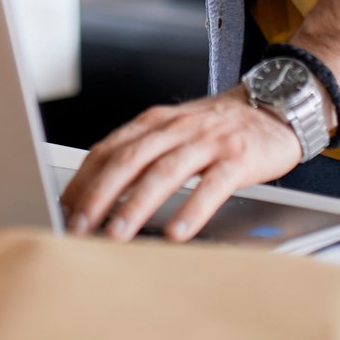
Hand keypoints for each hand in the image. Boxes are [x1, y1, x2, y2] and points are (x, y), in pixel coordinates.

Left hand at [60, 87, 303, 242]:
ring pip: (164, 173)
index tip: (64, 211)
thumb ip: (141, 156)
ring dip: (135, 206)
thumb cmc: (217, 128)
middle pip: (128, 161)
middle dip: (98, 197)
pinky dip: (192, 210)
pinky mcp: (238, 158)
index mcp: (153, 123)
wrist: (275, 105)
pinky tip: (177, 233)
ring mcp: (207, 142)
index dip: (82, 181)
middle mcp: (175, 128)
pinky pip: (212, 186)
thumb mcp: (173, 132)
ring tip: (117, 235)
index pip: (107, 150)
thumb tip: (99, 196)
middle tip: (79, 228)